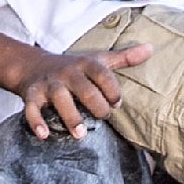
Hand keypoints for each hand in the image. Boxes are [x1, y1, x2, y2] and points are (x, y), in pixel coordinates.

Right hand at [13, 44, 149, 141]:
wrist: (32, 65)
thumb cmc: (73, 68)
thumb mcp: (97, 60)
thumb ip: (124, 58)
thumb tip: (152, 48)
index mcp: (84, 64)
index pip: (101, 72)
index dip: (111, 87)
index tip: (118, 103)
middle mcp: (67, 72)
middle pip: (83, 87)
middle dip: (95, 103)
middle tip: (103, 117)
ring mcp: (49, 84)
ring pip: (59, 98)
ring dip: (70, 116)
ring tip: (80, 134)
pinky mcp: (31, 95)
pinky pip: (31, 108)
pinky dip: (36, 121)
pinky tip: (44, 135)